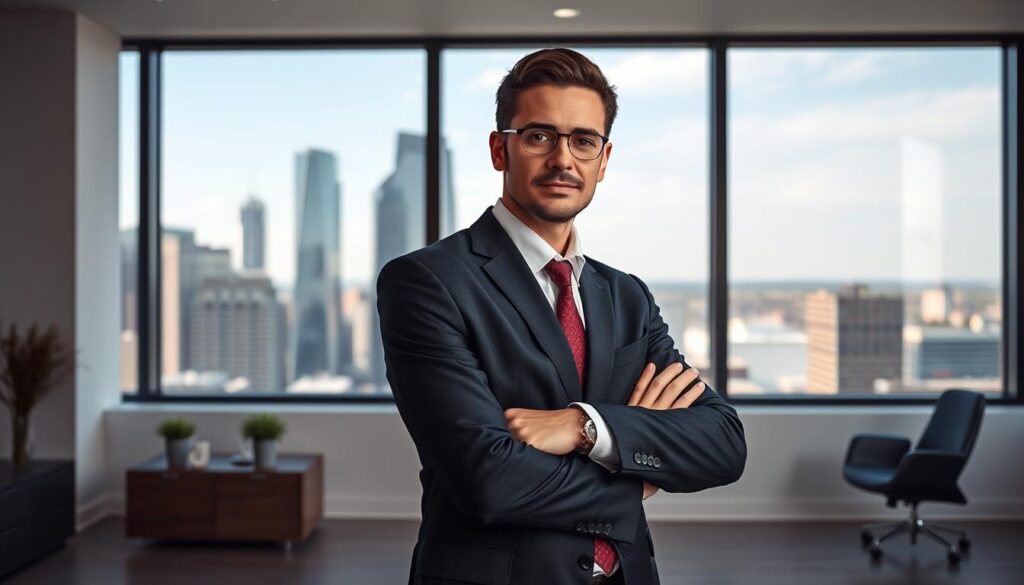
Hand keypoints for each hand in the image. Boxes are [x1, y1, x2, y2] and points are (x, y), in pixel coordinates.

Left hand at [503, 407, 579, 455]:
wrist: (573, 425)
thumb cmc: (552, 424)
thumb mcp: (528, 419)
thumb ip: (514, 427)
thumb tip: (498, 443)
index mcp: (512, 414)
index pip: (494, 432)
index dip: (497, 441)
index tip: (497, 447)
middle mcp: (514, 422)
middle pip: (498, 442)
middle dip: (502, 450)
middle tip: (507, 456)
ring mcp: (521, 432)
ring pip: (508, 450)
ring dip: (511, 456)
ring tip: (518, 460)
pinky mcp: (531, 443)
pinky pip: (520, 456)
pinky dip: (521, 460)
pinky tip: (527, 461)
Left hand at [631, 362, 705, 500]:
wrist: (600, 447)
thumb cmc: (623, 461)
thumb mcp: (642, 473)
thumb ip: (651, 480)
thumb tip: (655, 489)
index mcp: (660, 428)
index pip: (681, 406)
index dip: (692, 394)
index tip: (701, 385)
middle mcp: (652, 415)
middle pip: (671, 392)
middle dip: (684, 380)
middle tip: (693, 371)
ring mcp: (640, 409)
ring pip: (657, 386)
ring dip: (669, 374)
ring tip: (679, 365)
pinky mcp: (628, 407)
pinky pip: (638, 388)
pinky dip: (645, 376)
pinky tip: (652, 366)